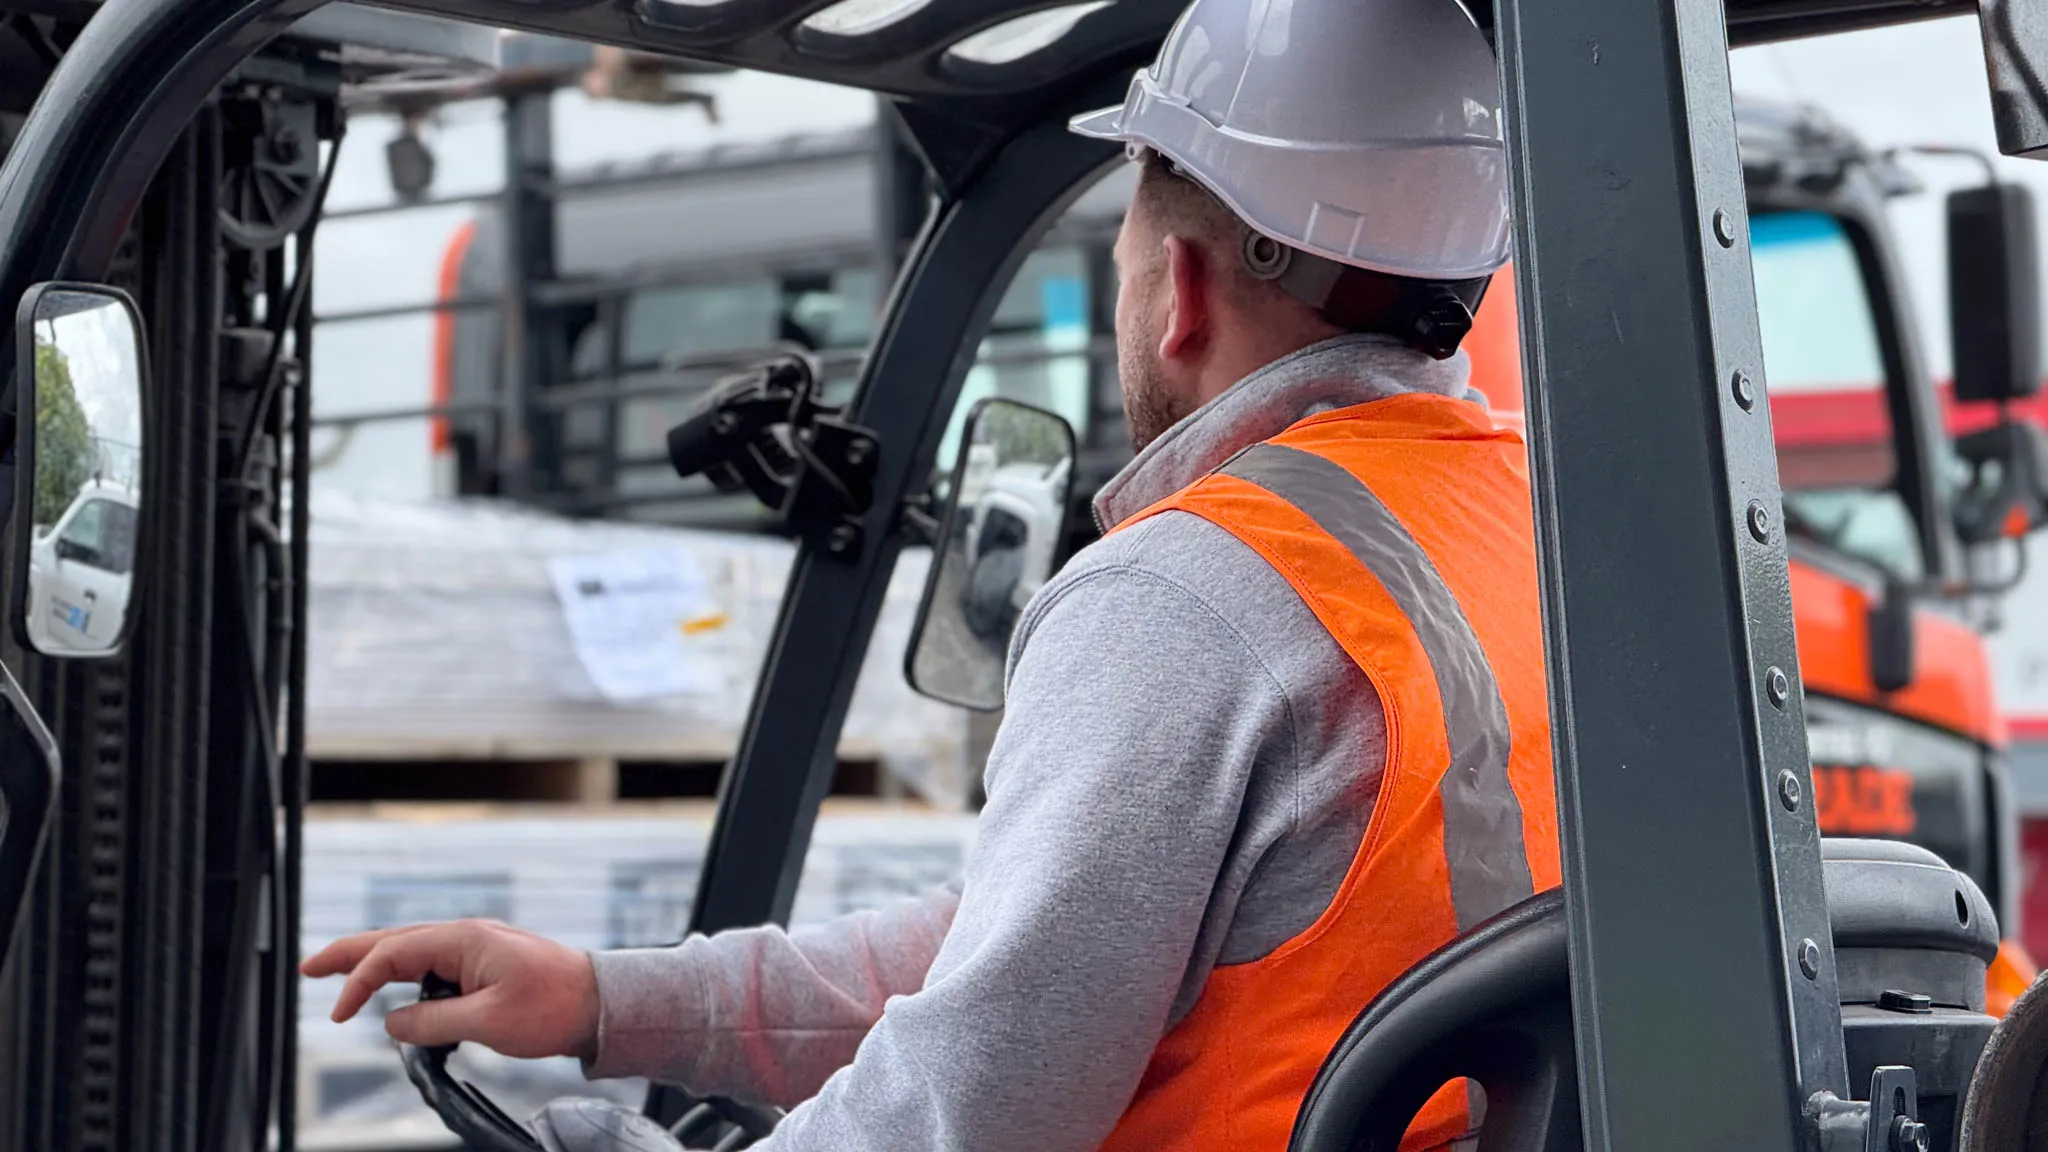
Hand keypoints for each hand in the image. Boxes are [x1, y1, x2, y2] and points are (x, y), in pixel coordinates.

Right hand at [301, 919, 601, 1061]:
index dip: (359, 982)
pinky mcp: (486, 964)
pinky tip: (395, 994)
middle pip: (395, 940)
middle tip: (308, 968)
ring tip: (340, 980)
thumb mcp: (488, 1022)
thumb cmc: (554, 1007)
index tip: (338, 1014)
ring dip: (375, 964)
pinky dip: (406, 976)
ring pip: (412, 950)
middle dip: (350, 954)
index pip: (393, 954)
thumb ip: (434, 1022)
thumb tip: (393, 1025)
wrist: (601, 1003)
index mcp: (464, 939)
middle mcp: (466, 936)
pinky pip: (434, 965)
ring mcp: (476, 948)